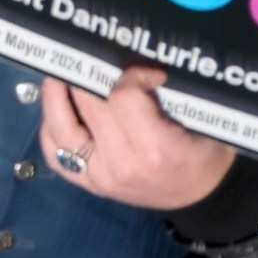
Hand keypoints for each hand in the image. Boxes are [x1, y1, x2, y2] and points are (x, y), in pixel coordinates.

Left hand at [39, 67, 236, 212]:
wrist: (204, 197)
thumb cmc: (206, 153)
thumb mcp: (202, 121)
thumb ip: (168, 94)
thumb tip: (134, 60)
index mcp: (157, 149)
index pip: (123, 97)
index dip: (131, 75)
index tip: (143, 70)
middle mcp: (122, 165)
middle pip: (89, 106)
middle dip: (91, 77)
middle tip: (95, 60)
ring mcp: (99, 177)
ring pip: (60, 129)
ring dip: (56, 97)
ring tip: (61, 75)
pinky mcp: (88, 184)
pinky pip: (54, 151)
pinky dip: (51, 127)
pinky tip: (58, 108)